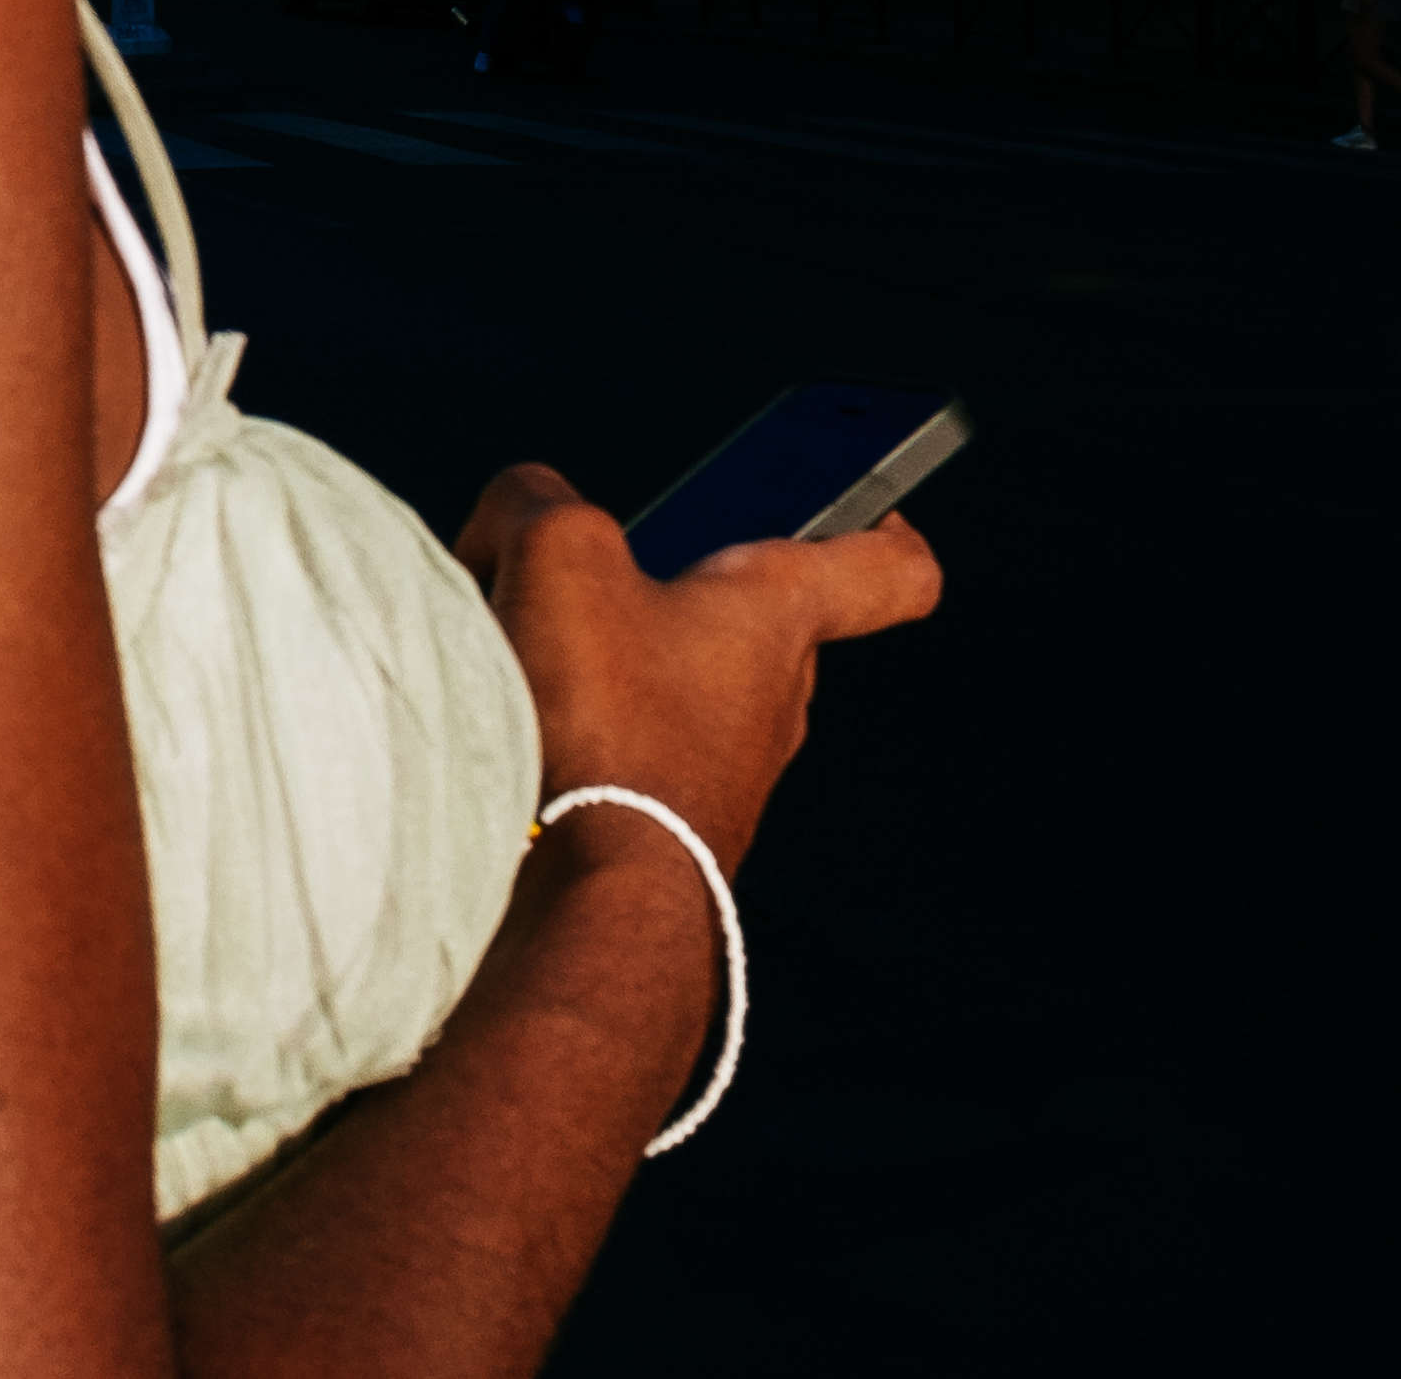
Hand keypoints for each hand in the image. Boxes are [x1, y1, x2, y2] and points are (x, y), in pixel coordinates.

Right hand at [454, 465, 939, 869]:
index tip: (873, 515)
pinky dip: (579, 730)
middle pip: (750, 621)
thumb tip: (510, 529)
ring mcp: (723, 775)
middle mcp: (771, 699)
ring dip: (608, 662)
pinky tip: (516, 728)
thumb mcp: (558, 551)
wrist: (592, 896)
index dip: (884, 532)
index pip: (890, 571)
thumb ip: (535, 502)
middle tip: (587, 574)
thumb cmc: (604, 717)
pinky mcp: (667, 828)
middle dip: (671, 588)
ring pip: (679, 687)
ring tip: (522, 655)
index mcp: (777, 615)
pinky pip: (630, 753)